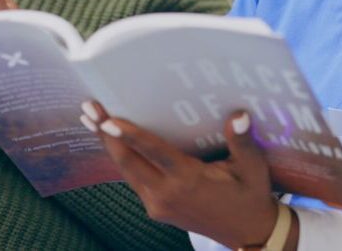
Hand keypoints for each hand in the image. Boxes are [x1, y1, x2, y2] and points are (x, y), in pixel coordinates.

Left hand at [81, 101, 287, 249]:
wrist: (248, 234)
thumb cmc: (251, 195)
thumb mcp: (253, 168)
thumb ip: (242, 141)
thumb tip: (238, 115)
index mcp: (188, 181)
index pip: (153, 153)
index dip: (128, 135)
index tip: (107, 119)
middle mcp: (167, 194)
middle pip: (127, 161)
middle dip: (105, 134)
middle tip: (89, 107)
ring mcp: (158, 204)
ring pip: (126, 170)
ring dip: (108, 144)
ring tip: (90, 118)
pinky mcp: (156, 209)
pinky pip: (133, 179)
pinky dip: (121, 158)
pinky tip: (111, 141)